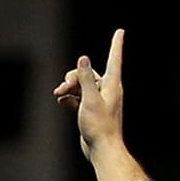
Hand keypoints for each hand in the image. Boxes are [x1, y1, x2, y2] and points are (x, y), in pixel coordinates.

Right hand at [54, 28, 125, 160]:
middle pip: (88, 72)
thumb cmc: (99, 126)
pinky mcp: (90, 110)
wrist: (101, 149)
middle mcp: (107, 90)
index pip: (114, 58)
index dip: (116, 44)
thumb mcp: (90, 99)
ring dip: (68, 87)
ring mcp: (98, 100)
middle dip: (73, 76)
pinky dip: (69, 98)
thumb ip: (85, 78)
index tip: (120, 31)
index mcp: (111, 84)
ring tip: (58, 94)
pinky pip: (78, 98)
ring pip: (81, 85)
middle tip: (63, 86)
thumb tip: (83, 59)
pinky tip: (62, 102)